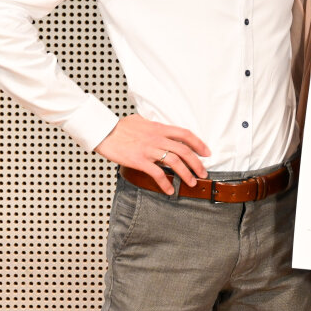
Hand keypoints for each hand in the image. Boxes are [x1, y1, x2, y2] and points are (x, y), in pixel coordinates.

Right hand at [94, 114, 209, 194]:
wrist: (102, 131)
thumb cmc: (119, 126)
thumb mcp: (140, 120)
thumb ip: (151, 124)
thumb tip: (155, 125)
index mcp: (159, 128)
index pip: (185, 134)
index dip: (199, 143)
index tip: (207, 152)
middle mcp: (157, 138)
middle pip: (184, 150)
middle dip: (197, 163)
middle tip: (203, 173)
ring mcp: (149, 150)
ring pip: (175, 162)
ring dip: (186, 174)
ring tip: (192, 183)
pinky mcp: (139, 160)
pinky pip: (157, 173)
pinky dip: (166, 183)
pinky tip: (170, 190)